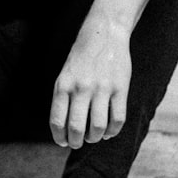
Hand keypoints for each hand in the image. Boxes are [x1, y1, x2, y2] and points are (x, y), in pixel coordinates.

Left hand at [49, 19, 131, 148]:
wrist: (103, 34)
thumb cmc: (81, 59)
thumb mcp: (65, 75)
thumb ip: (63, 99)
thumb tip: (64, 129)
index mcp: (63, 86)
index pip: (57, 121)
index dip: (60, 137)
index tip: (63, 141)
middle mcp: (81, 88)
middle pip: (76, 128)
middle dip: (76, 142)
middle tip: (78, 143)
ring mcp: (102, 88)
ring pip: (98, 127)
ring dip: (94, 138)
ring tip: (93, 136)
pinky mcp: (120, 88)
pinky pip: (118, 119)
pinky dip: (113, 131)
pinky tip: (108, 131)